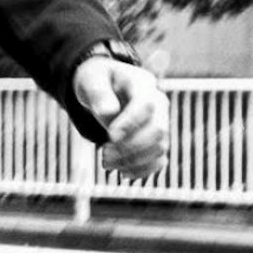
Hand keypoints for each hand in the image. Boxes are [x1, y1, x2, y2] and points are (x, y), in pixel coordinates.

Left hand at [74, 50, 168, 181]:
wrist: (105, 89)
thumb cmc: (98, 82)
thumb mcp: (91, 80)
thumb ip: (99, 94)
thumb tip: (109, 114)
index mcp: (143, 84)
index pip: (146, 105)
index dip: (131, 123)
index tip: (110, 136)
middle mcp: (159, 105)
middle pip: (158, 130)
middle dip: (131, 146)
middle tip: (105, 152)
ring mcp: (161, 124)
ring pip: (159, 149)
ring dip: (133, 161)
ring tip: (107, 162)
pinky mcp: (157, 142)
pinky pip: (158, 162)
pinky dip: (141, 171)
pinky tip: (122, 172)